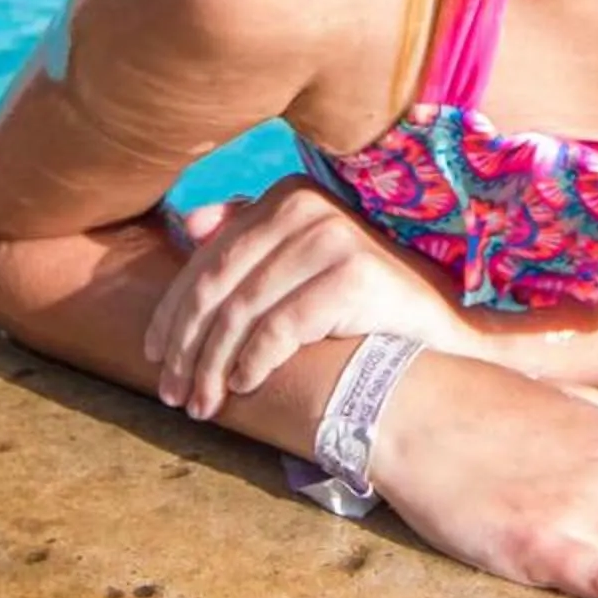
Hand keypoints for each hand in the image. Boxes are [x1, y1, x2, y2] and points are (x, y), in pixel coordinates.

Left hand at [144, 176, 479, 417]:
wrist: (445, 323)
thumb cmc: (366, 297)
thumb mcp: (305, 261)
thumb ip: (252, 238)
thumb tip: (189, 225)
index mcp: (286, 194)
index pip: (208, 258)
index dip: (172, 311)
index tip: (152, 355)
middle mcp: (304, 205)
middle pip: (218, 285)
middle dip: (185, 345)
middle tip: (170, 392)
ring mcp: (330, 236)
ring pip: (242, 312)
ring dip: (211, 366)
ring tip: (200, 403)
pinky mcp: (351, 274)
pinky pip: (279, 329)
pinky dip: (253, 363)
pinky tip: (243, 388)